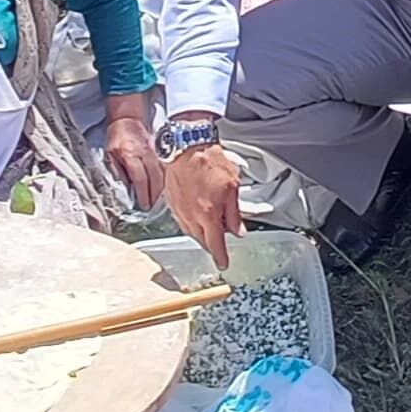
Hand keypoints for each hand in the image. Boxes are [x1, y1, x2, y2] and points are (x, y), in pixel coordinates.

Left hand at [105, 115, 164, 209]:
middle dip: (154, 195)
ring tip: (159, 201)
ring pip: (162, 174)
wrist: (128, 119)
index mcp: (130, 155)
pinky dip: (165, 179)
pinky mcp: (159, 151)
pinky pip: (165, 168)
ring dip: (161, 189)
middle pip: (154, 178)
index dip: (143, 193)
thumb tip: (125, 186)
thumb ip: (117, 170)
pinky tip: (164, 187)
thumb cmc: (117, 136)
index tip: (144, 205)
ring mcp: (154, 152)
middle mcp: (145, 154)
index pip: (140, 178)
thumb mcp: (110, 154)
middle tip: (153, 208)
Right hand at [164, 142, 244, 266]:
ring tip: (211, 224)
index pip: (215, 244)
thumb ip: (234, 214)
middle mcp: (191, 216)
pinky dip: (191, 222)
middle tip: (221, 240)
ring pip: (191, 231)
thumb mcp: (232, 187)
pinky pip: (182, 220)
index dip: (220, 256)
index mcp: (208, 215)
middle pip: (202, 240)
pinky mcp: (171, 202)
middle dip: (212, 243)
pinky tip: (197, 215)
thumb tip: (238, 231)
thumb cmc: (209, 162)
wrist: (186, 147)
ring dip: (201, 233)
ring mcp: (179, 210)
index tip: (224, 264)